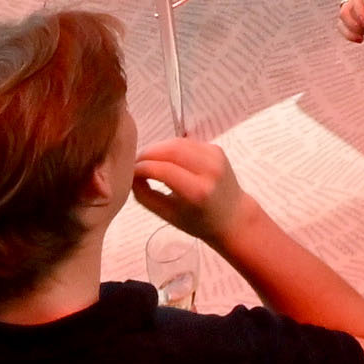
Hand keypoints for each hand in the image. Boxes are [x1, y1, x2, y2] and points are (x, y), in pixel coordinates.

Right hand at [131, 136, 250, 236]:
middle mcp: (209, 169)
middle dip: (148, 153)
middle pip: (171, 149)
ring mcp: (215, 156)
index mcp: (197, 191)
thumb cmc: (198, 222)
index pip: (163, 169)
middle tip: (136, 163)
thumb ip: (145, 195)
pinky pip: (188, 143)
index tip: (130, 171)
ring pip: (178, 142)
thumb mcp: (167, 215)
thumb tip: (131, 175)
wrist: (232, 216)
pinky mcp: (217, 149)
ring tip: (147, 160)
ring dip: (159, 148)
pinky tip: (165, 158)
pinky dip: (172, 147)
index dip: (142, 167)